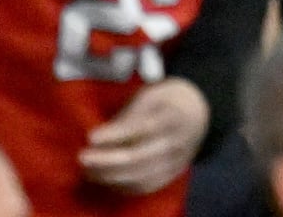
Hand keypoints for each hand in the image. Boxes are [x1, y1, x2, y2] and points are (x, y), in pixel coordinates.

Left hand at [76, 80, 209, 196]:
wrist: (200, 112)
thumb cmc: (168, 100)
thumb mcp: (151, 94)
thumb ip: (129, 114)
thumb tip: (102, 135)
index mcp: (172, 116)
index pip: (140, 128)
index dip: (114, 134)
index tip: (90, 137)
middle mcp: (175, 142)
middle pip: (137, 157)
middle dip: (106, 161)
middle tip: (82, 158)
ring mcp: (176, 162)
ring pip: (140, 176)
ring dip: (110, 177)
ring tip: (88, 172)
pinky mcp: (172, 175)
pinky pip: (146, 186)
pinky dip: (123, 187)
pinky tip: (106, 181)